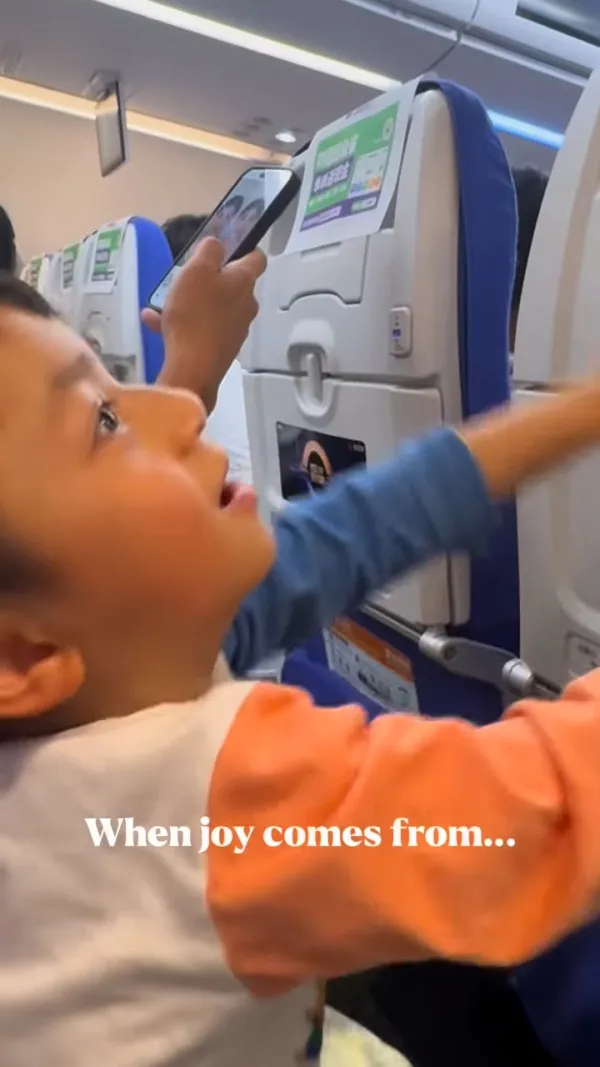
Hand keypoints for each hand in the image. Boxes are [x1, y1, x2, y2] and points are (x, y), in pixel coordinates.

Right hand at [142, 237, 266, 411]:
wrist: (192, 368)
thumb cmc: (194, 312)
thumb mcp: (197, 270)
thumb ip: (209, 251)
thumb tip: (218, 245)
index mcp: (244, 282)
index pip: (257, 258)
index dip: (246, 248)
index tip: (228, 247)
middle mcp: (246, 306)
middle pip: (234, 286)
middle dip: (212, 280)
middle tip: (188, 277)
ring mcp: (235, 330)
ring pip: (214, 308)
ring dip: (192, 303)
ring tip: (163, 302)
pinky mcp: (222, 349)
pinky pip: (202, 329)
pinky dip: (183, 324)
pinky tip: (154, 322)